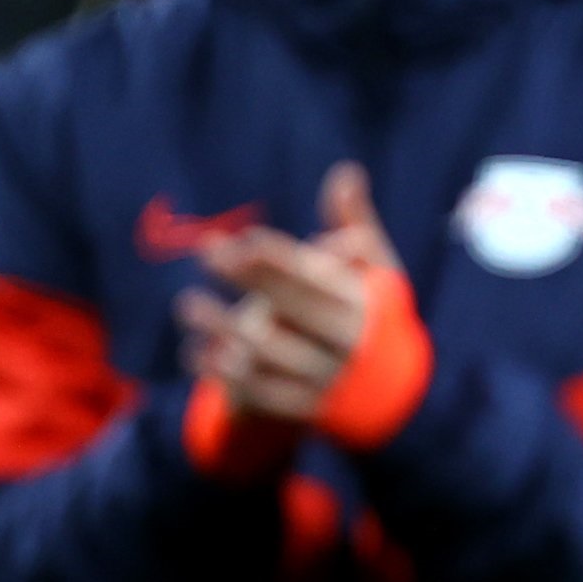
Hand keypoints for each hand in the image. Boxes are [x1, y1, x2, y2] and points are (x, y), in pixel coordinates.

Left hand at [180, 163, 400, 421]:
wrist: (394, 395)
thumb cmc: (371, 314)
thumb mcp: (375, 270)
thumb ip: (354, 224)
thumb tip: (344, 173)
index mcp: (363, 305)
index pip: (316, 278)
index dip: (277, 259)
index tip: (241, 241)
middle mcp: (346, 344)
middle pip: (291, 310)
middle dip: (248, 280)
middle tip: (206, 254)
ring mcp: (326, 379)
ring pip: (269, 354)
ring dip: (223, 329)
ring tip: (188, 305)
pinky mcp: (306, 408)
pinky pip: (260, 393)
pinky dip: (223, 374)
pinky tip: (194, 352)